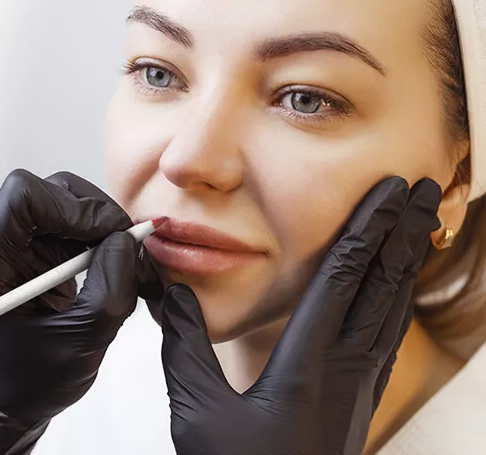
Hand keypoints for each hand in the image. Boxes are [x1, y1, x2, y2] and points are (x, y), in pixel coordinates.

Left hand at [0, 169, 158, 454]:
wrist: (13, 393)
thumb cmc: (36, 377)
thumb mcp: (84, 339)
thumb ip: (111, 285)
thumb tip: (127, 238)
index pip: (24, 196)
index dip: (74, 207)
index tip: (108, 235)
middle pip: (54, 190)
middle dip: (99, 216)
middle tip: (126, 249)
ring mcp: (13, 237)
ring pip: (69, 198)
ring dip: (103, 226)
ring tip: (122, 262)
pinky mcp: (32, 241)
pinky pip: (74, 216)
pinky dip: (100, 234)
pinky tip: (110, 264)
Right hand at [161, 176, 441, 454]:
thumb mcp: (199, 411)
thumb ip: (185, 346)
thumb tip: (173, 293)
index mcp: (309, 361)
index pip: (346, 276)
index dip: (369, 227)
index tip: (389, 191)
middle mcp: (345, 366)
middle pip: (384, 283)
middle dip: (405, 230)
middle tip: (426, 189)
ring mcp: (359, 384)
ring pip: (393, 307)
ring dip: (407, 259)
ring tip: (420, 225)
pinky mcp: (360, 400)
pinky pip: (388, 335)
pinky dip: (398, 298)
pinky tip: (397, 291)